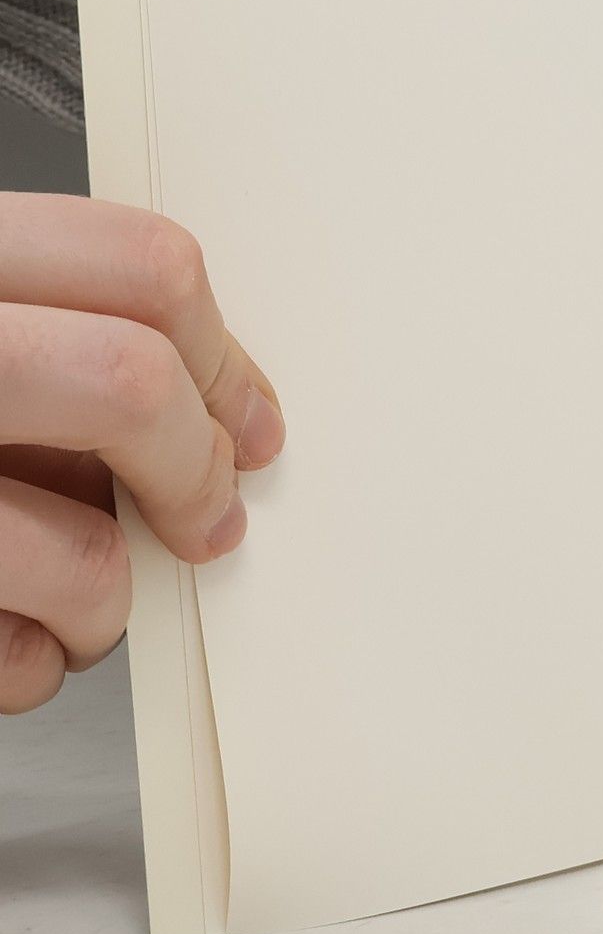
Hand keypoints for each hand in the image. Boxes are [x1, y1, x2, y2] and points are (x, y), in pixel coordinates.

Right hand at [0, 195, 282, 711]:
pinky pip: (4, 656)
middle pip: (125, 381)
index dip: (221, 351)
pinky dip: (24, 670)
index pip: (137, 262)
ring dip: (105, 599)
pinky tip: (4, 644)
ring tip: (82, 600)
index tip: (247, 420)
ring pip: (76, 551)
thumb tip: (207, 412)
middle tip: (202, 515)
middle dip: (193, 467)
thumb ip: (40, 336)